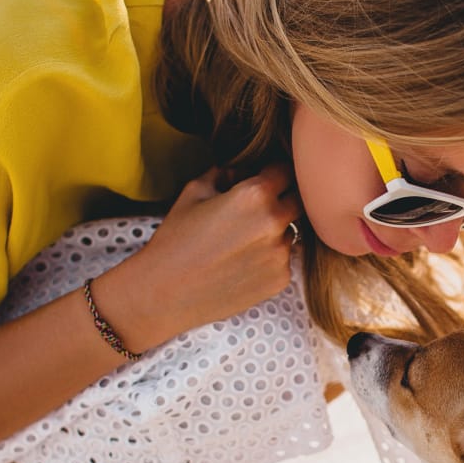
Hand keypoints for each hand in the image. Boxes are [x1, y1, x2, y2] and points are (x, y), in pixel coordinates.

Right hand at [97, 165, 301, 347]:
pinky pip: (284, 260)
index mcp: (255, 194)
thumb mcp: (194, 191)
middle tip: (255, 212)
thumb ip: (225, 172)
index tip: (266, 179)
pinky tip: (241, 264)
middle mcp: (275, 223)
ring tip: (241, 243)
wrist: (165, 292)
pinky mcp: (281, 280)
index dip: (274, 173)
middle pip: (297, 201)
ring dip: (276, 232)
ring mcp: (281, 254)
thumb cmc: (175, 238)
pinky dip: (269, 259)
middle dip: (281, 201)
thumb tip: (241, 170)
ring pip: (291, 232)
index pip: (286, 171)